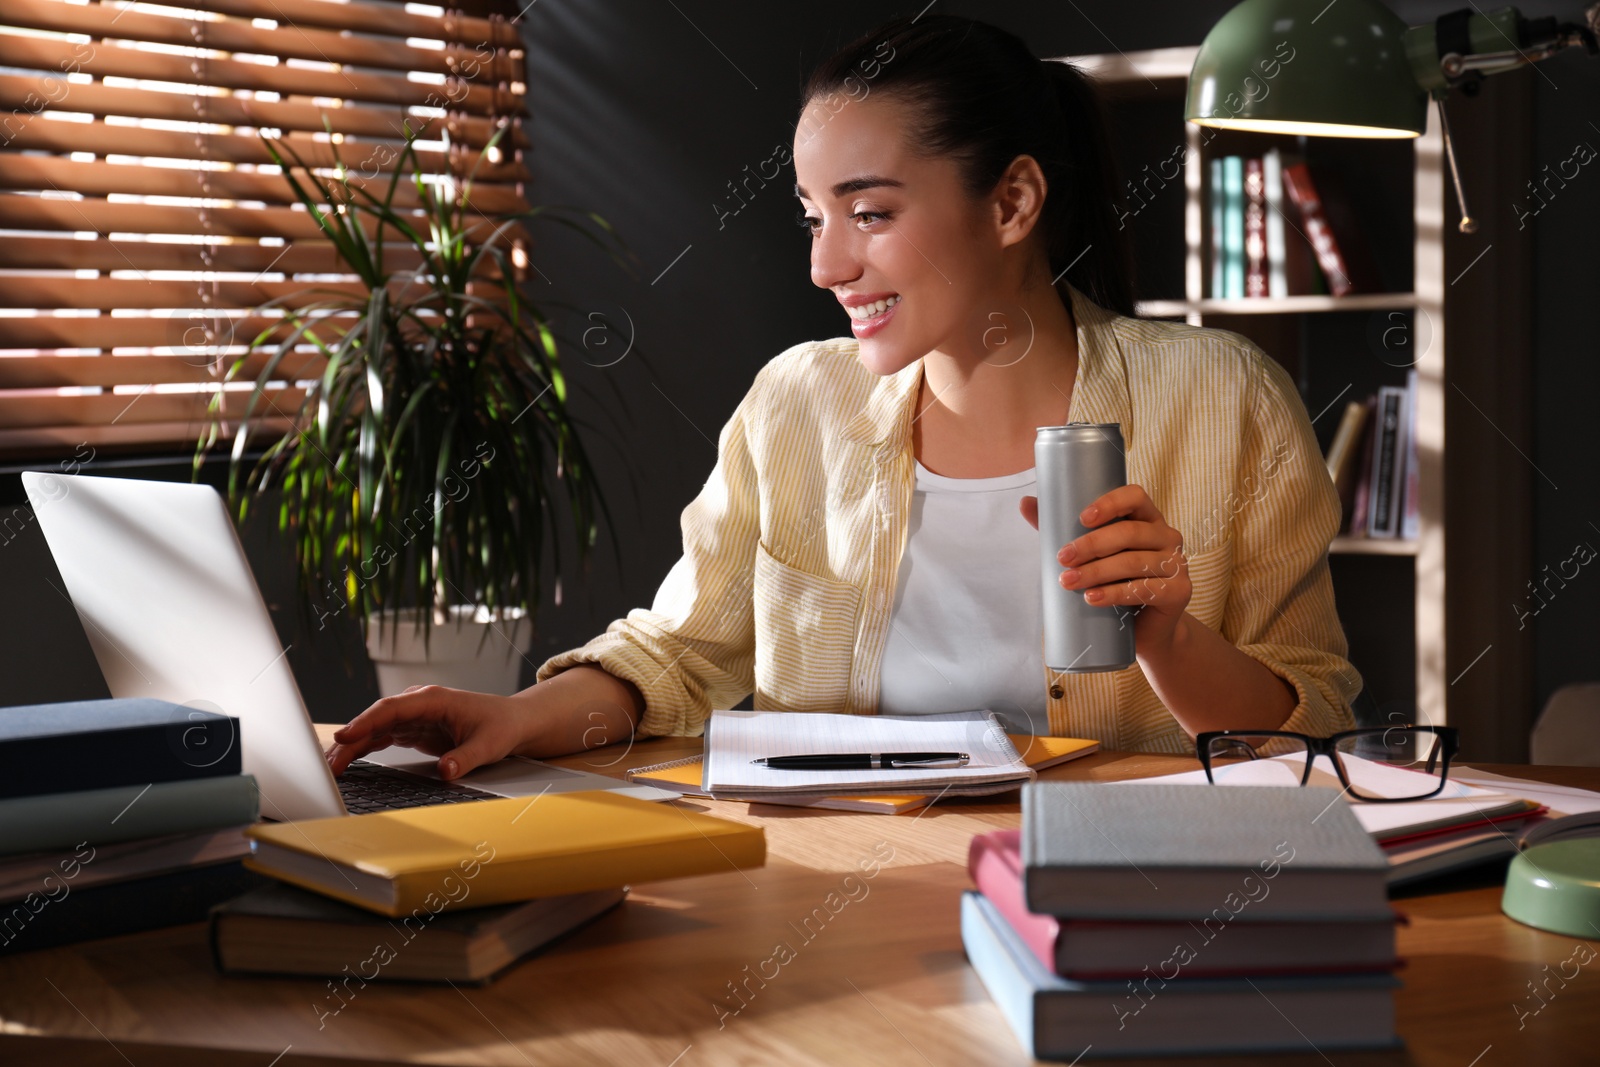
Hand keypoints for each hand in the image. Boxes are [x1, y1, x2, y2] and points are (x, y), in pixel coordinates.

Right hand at [326, 685, 535, 780]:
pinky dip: (364, 748)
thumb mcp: (489, 745)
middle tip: (329, 762)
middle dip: (350, 739)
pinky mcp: (413, 730)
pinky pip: (381, 737)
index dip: (366, 722)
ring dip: (352, 746)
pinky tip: (347, 761)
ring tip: (332, 767)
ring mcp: (413, 716)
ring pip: (374, 729)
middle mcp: (418, 704)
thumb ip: (466, 757)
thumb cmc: (500, 726)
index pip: (391, 709)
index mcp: (434, 699)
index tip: (345, 737)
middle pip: (376, 719)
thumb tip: (447, 771)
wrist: (511, 722)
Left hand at [1020, 484, 1189, 649]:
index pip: (1135, 496)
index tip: (1082, 518)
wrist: (1145, 631)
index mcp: (1148, 518)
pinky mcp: (1179, 592)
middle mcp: (1167, 536)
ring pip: (1133, 562)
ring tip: (1068, 582)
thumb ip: (1061, 527)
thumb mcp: (1090, 555)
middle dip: (1092, 545)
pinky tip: (1092, 598)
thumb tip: (1025, 503)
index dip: (1110, 503)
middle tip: (1062, 558)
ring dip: (1096, 572)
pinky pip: (1144, 589)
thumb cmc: (1114, 583)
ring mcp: (1177, 564)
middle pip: (1129, 532)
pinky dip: (1114, 593)